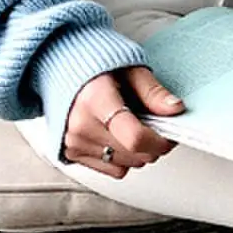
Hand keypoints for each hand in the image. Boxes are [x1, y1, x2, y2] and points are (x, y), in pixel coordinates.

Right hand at [62, 62, 184, 175]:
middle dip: (152, 144)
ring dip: (137, 151)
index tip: (168, 134)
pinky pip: (113, 170)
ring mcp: (74, 142)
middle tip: (151, 123)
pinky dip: (122, 157)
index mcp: (95, 99)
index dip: (160, 141)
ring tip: (130, 124)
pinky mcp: (72, 154)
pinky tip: (117, 135)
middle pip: (135, 155)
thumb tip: (174, 109)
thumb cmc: (92, 62)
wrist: (58, 64)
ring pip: (127, 165)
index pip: (135, 138)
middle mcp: (81, 125)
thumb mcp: (129, 68)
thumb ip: (152, 91)